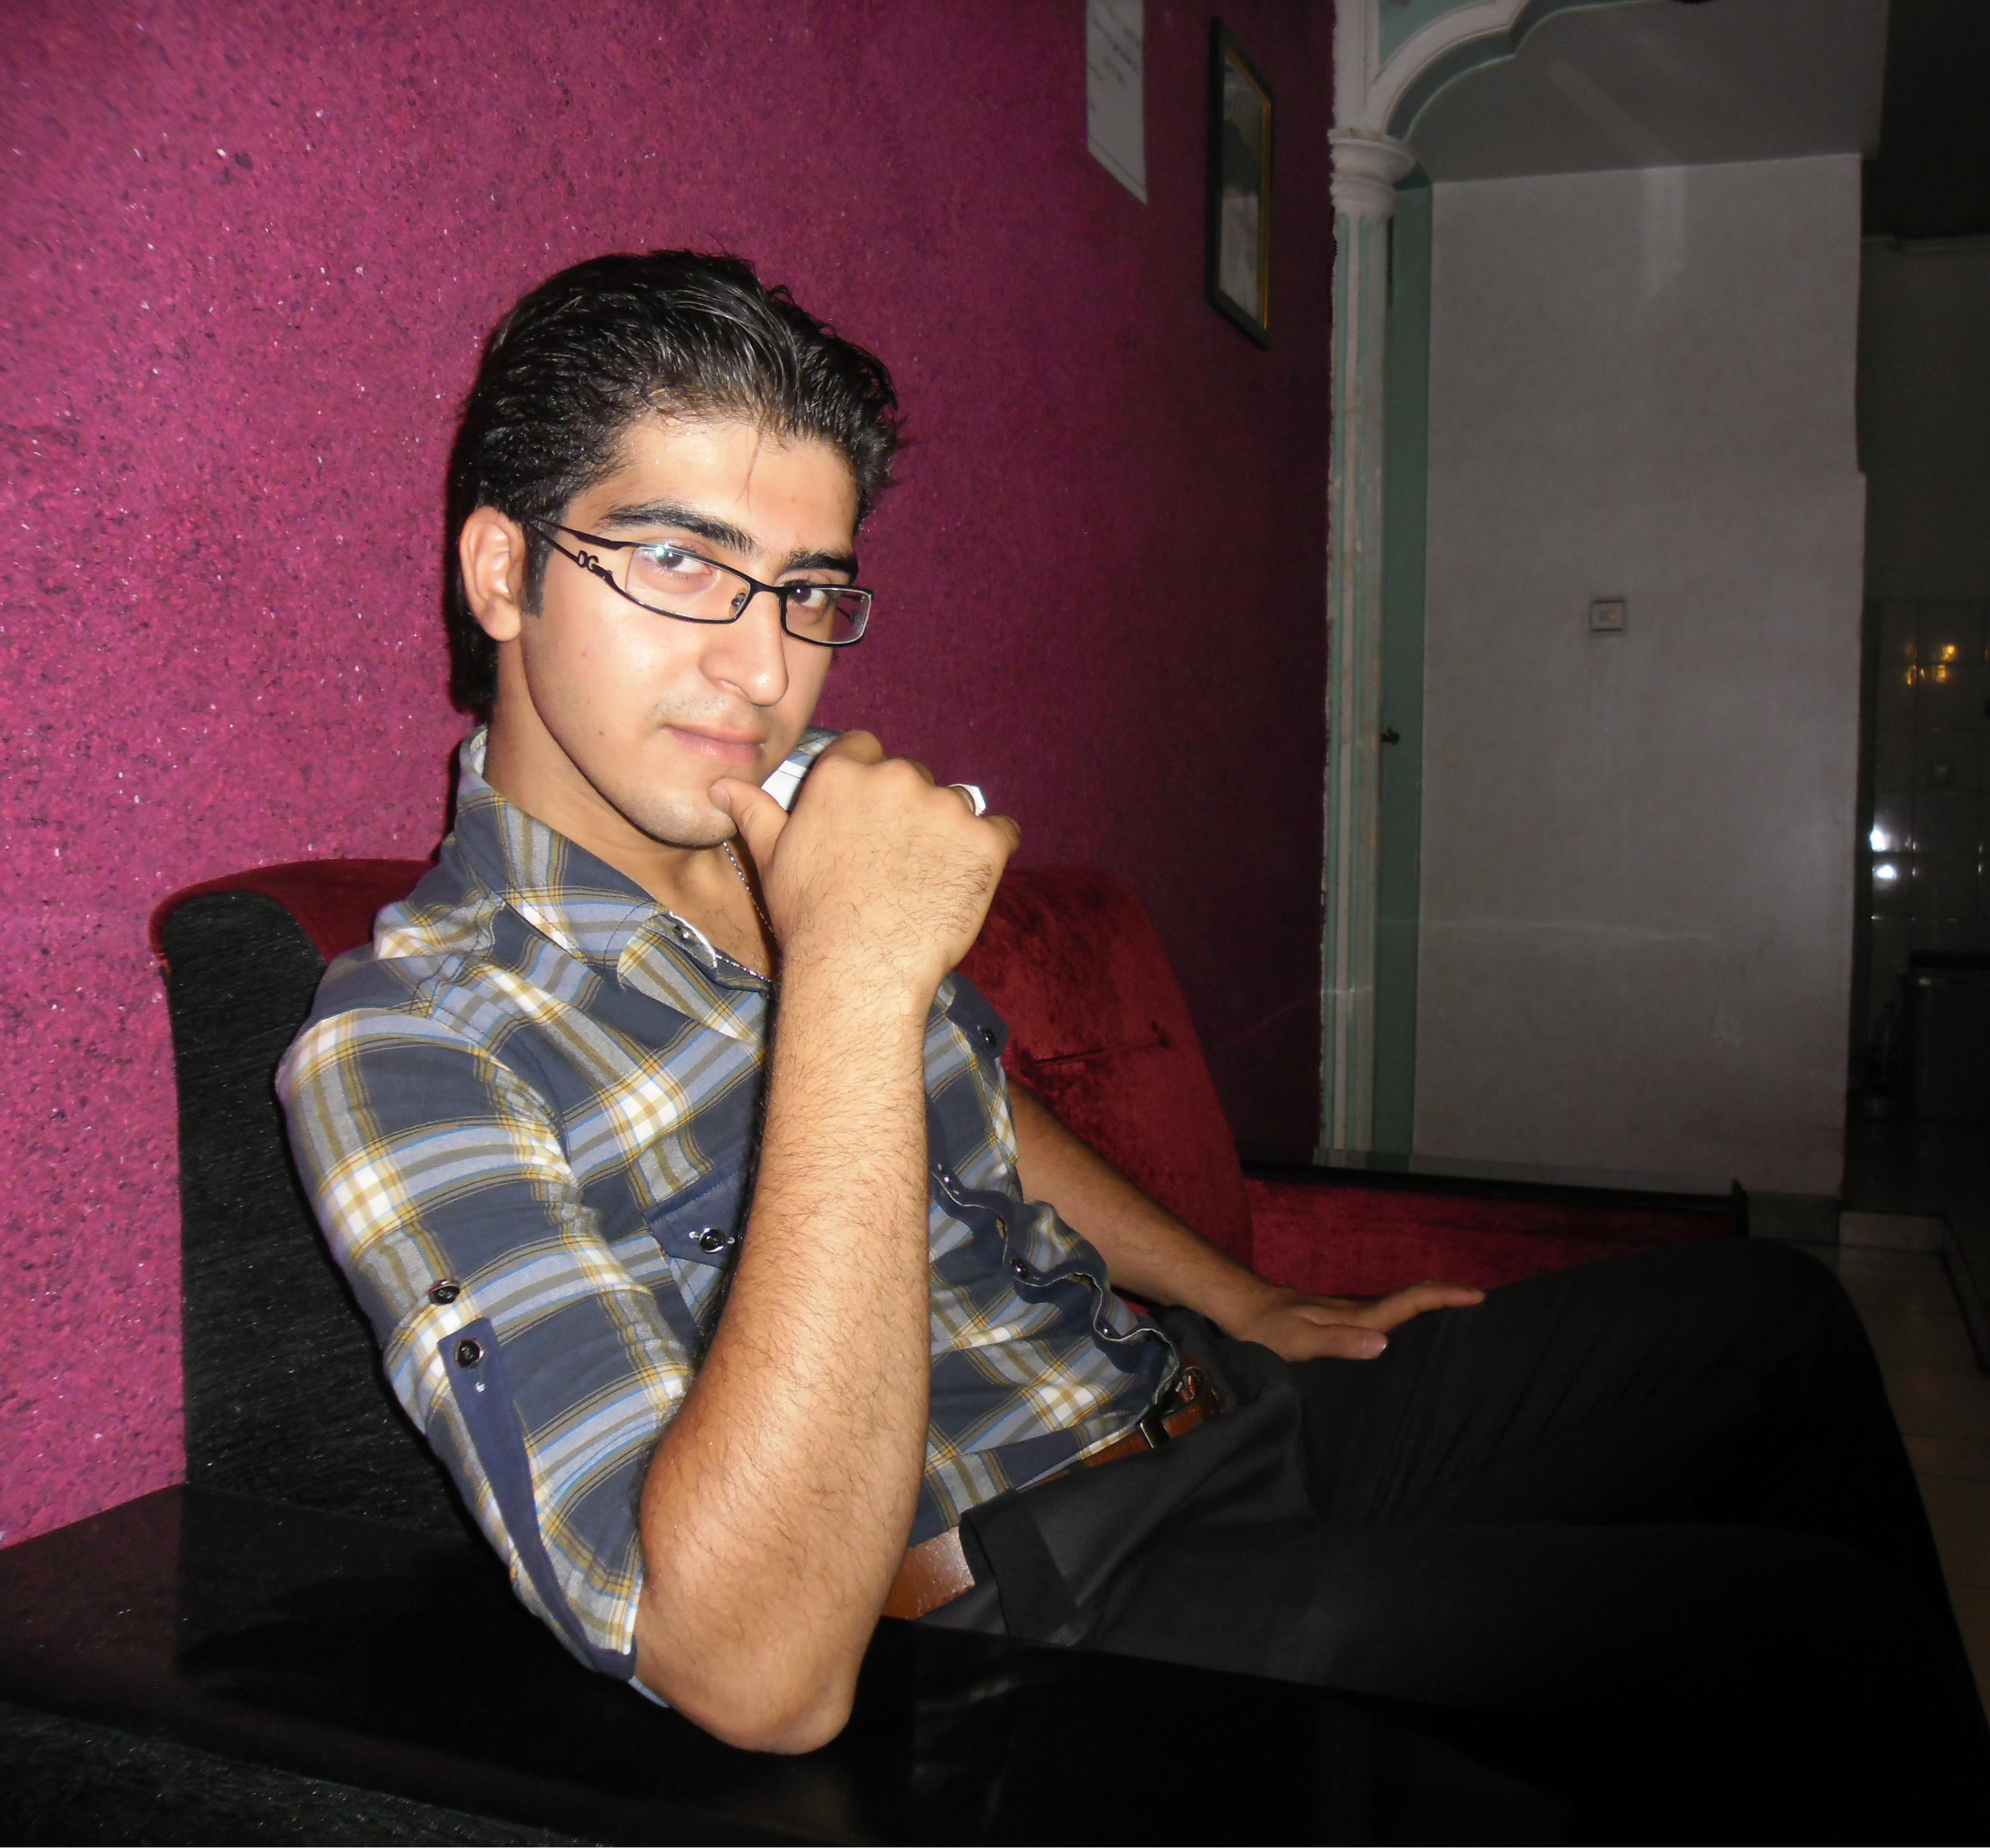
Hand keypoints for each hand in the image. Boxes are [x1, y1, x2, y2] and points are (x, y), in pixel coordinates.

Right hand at [711, 733, 1020, 1000]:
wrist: (859, 967)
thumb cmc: (809, 916)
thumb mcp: (771, 859)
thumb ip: (754, 812)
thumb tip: (722, 786)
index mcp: (844, 773)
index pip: (865, 749)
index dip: (868, 783)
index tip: (867, 818)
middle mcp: (897, 777)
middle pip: (913, 776)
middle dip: (909, 809)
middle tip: (895, 860)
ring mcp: (946, 807)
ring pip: (957, 804)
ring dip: (949, 831)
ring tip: (927, 878)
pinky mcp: (985, 841)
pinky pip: (1002, 832)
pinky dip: (990, 852)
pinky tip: (965, 883)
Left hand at [1221, 1280, 1484, 1361]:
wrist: (1243, 1308)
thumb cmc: (1267, 1330)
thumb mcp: (1299, 1343)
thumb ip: (1339, 1344)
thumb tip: (1385, 1344)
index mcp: (1357, 1317)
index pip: (1410, 1301)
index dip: (1445, 1297)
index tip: (1479, 1295)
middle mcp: (1360, 1312)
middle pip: (1413, 1299)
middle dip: (1450, 1297)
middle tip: (1486, 1304)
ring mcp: (1351, 1315)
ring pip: (1401, 1307)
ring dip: (1433, 1306)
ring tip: (1464, 1315)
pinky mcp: (1342, 1322)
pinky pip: (1386, 1315)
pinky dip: (1409, 1315)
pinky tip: (1413, 1329)